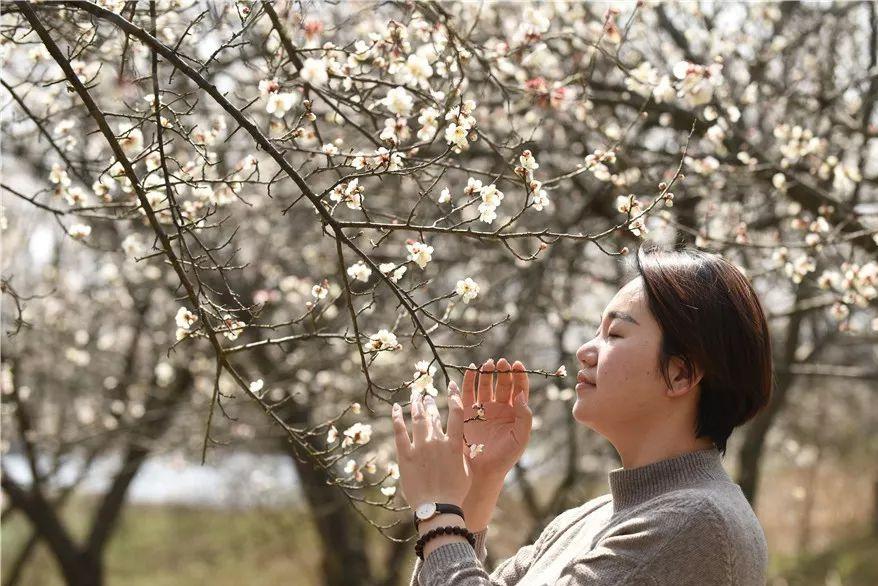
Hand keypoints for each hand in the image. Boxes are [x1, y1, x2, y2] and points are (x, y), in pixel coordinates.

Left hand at [390, 381, 470, 508]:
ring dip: (416, 406)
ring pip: (418, 420)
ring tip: (415, 397)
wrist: (438, 507)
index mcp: (454, 445)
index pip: (456, 414)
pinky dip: (397, 418)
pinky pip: (400, 432)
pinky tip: (395, 408)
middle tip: (428, 397)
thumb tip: (461, 445)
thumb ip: (462, 455)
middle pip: (434, 416)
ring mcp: (420, 448)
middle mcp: (437, 442)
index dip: (455, 397)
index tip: (452, 385)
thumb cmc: (455, 493)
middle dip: (430, 404)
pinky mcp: (405, 456)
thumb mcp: (466, 471)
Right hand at [462, 358, 532, 484]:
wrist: (482, 471)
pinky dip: (467, 381)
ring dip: (486, 373)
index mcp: (514, 412)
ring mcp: (482, 409)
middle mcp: (499, 407)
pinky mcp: (467, 412)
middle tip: (501, 362)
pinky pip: (467, 393)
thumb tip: (522, 395)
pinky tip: (470, 370)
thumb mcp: (521, 438)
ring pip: (485, 385)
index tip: (517, 365)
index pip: (519, 389)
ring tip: (487, 364)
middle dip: (502, 372)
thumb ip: (525, 417)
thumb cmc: (505, 457)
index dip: (519, 376)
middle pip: (502, 384)